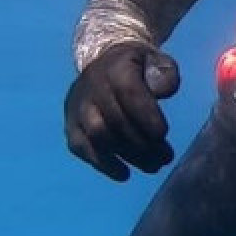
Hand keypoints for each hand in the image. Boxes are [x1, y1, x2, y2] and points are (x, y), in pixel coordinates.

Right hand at [64, 42, 180, 180]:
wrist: (105, 63)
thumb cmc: (138, 68)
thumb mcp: (155, 60)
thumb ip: (164, 72)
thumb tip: (162, 90)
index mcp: (116, 67)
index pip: (128, 92)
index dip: (146, 115)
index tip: (163, 134)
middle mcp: (91, 86)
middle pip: (114, 119)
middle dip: (143, 143)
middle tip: (165, 157)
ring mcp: (78, 107)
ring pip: (98, 135)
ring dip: (127, 155)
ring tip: (153, 166)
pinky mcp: (71, 124)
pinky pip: (81, 146)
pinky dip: (102, 163)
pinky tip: (124, 174)